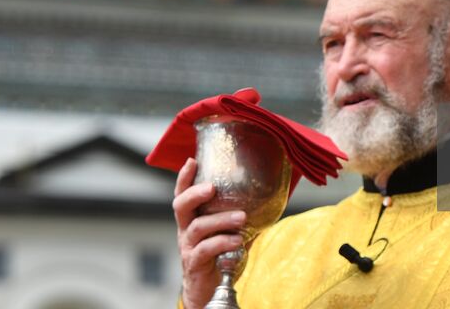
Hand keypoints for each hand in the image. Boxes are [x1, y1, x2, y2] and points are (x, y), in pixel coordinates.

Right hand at [174, 159, 246, 308]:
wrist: (207, 289)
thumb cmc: (218, 256)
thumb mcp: (227, 232)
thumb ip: (242, 218)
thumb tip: (268, 200)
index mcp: (192, 218)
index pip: (182, 194)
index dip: (185, 177)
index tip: (192, 160)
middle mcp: (185, 230)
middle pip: (181, 205)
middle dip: (195, 193)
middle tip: (212, 188)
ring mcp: (188, 246)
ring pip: (198, 227)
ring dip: (221, 219)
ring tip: (241, 217)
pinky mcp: (194, 263)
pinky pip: (206, 249)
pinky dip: (223, 242)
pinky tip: (238, 240)